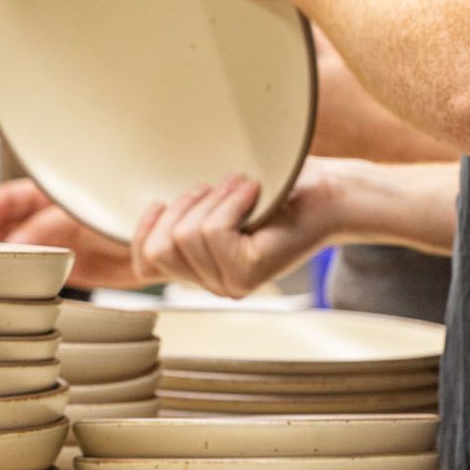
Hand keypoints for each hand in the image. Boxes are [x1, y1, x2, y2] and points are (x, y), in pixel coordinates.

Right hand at [0, 177, 145, 289]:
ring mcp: (60, 241)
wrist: (152, 246)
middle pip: (12, 221)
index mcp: (55, 194)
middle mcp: (55, 216)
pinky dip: (23, 271)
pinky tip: (13, 276)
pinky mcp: (69, 266)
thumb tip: (12, 244)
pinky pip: (38, 267)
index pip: (13, 197)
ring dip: (5, 251)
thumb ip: (42, 229)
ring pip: (22, 244)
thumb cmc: (122, 217)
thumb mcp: (75, 216)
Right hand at [128, 170, 338, 297]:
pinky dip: (230, 201)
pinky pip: (213, 231)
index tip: (160, 200)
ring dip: (211, 198)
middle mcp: (215, 284)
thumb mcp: (218, 199)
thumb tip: (147, 201)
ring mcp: (231, 284)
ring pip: (186, 237)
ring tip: (241, 185)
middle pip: (159, 249)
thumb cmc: (279, 190)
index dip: (141, 231)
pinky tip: (252, 191)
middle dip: (182, 206)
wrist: (329, 194)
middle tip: (216, 186)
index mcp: (203, 269)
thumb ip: (185, 210)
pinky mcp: (249, 274)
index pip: (145, 266)